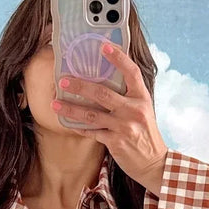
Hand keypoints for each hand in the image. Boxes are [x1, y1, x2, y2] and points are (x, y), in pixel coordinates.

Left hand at [52, 42, 167, 195]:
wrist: (153, 162)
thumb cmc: (145, 134)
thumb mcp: (143, 111)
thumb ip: (129, 97)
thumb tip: (107, 81)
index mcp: (142, 98)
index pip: (131, 72)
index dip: (118, 57)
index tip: (103, 46)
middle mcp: (133, 110)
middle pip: (102, 93)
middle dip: (80, 86)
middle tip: (63, 81)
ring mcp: (124, 127)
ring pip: (92, 115)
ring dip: (71, 109)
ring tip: (55, 104)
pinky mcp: (116, 142)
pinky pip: (92, 132)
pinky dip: (79, 127)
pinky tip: (68, 122)